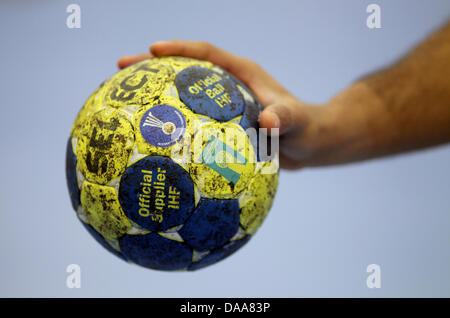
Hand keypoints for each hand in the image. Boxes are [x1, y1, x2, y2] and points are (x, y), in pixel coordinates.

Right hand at [118, 41, 339, 169]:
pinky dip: (172, 124)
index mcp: (242, 73)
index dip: (179, 49)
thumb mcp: (298, 122)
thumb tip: (268, 123)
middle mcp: (228, 84)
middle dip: (152, 67)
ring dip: (155, 95)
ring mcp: (222, 104)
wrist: (309, 142)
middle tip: (121, 68)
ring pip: (183, 94)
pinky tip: (152, 140)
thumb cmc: (305, 128)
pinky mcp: (221, 123)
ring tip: (123, 102)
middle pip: (184, 69)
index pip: (206, 53)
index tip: (152, 50)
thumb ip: (285, 119)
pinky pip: (191, 120)